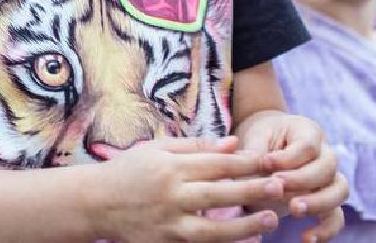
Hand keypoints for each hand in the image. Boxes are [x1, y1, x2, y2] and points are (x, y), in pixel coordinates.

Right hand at [93, 136, 282, 241]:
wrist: (94, 203)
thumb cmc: (128, 170)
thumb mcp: (158, 149)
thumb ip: (197, 147)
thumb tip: (234, 144)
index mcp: (171, 166)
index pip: (217, 164)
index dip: (247, 163)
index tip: (270, 162)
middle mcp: (172, 195)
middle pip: (221, 193)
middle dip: (253, 190)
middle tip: (281, 187)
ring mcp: (169, 223)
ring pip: (215, 227)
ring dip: (247, 224)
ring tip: (272, 219)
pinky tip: (248, 242)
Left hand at [236, 113, 348, 242]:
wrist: (268, 146)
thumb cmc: (261, 140)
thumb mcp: (255, 139)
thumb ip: (254, 155)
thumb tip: (250, 173)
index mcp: (308, 131)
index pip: (307, 145)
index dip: (288, 157)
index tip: (265, 163)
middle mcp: (326, 153)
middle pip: (328, 166)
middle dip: (303, 179)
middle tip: (278, 187)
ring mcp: (330, 178)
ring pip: (339, 190)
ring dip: (319, 203)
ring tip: (294, 211)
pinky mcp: (327, 200)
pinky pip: (337, 217)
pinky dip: (326, 230)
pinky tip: (307, 239)